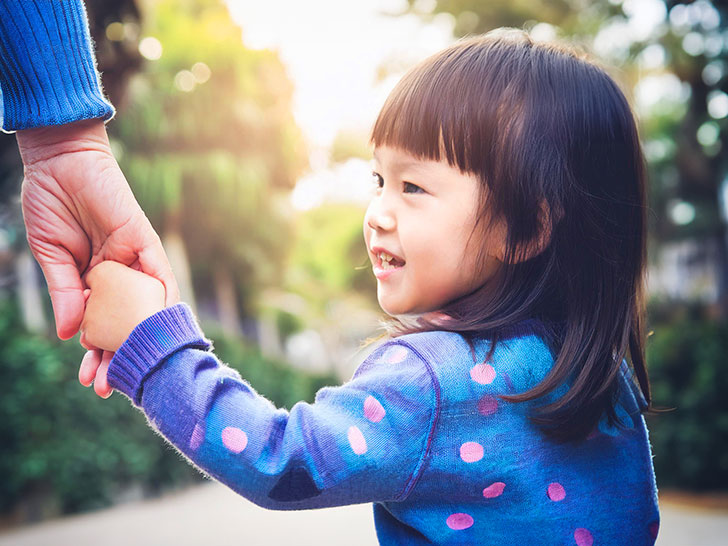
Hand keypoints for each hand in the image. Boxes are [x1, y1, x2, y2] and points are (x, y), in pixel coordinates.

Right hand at [16, 119, 179, 396]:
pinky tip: (159, 332)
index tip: (92, 383)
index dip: (98, 355)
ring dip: (139, 339)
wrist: (58, 162)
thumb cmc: (51, 204)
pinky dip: (161, 301)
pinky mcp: (144, 241)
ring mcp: (135, 260)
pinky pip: (159, 274)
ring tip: (128, 371)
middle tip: (109, 389)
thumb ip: (65, 293)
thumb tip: (70, 334)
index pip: (101, 326)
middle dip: (119, 357)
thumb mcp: (52, 257)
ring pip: (145, 308)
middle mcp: (120, 276)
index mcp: (96, 282)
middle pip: (126, 324)